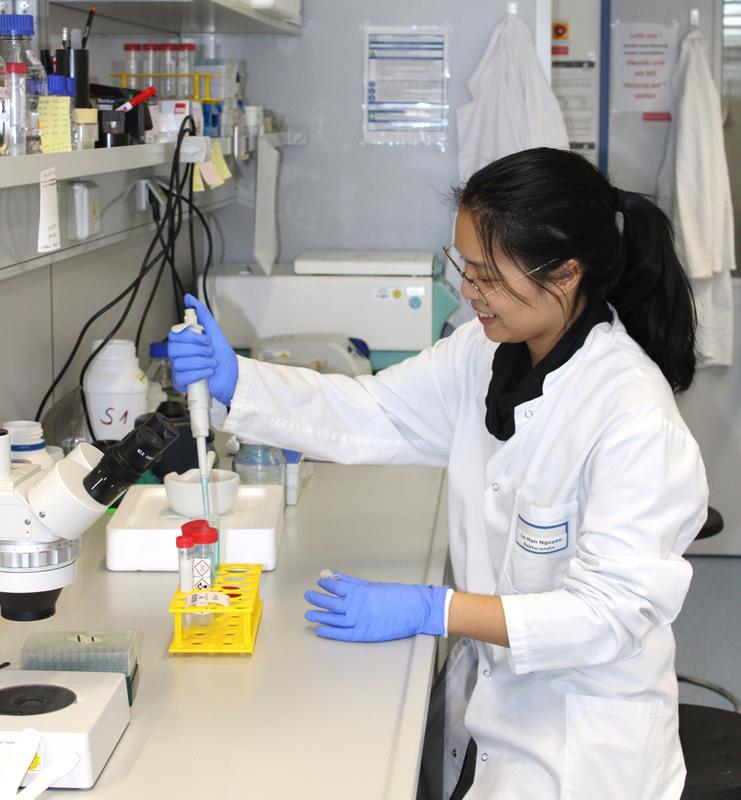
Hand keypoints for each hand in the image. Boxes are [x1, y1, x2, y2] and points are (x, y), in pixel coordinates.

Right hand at [168, 293, 237, 405]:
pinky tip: (208, 372)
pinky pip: (183, 377)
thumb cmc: (221, 353)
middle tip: (210, 352)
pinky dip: (200, 373)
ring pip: (180, 363)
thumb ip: (202, 313)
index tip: (206, 339)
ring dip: (201, 362)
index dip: (191, 337)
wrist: (232, 373)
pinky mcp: (182, 383)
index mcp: (183, 342)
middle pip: (175, 349)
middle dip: (198, 350)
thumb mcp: (213, 330)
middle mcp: (178, 354)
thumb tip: (189, 298)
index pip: (174, 335)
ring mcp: (178, 369)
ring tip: (212, 362)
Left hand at [304, 573, 449, 641]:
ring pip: (333, 619)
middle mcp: (356, 606)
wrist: (413, 610)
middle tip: (308, 596)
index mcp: (359, 591)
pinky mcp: (363, 634)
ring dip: (320, 616)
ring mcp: (358, 621)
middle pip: (331, 603)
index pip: (336, 587)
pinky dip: (330, 632)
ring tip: (310, 614)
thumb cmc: (396, 595)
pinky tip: (321, 630)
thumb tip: (338, 578)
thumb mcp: (374, 585)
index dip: (326, 585)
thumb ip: (354, 583)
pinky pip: (342, 634)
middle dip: (318, 599)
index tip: (320, 583)